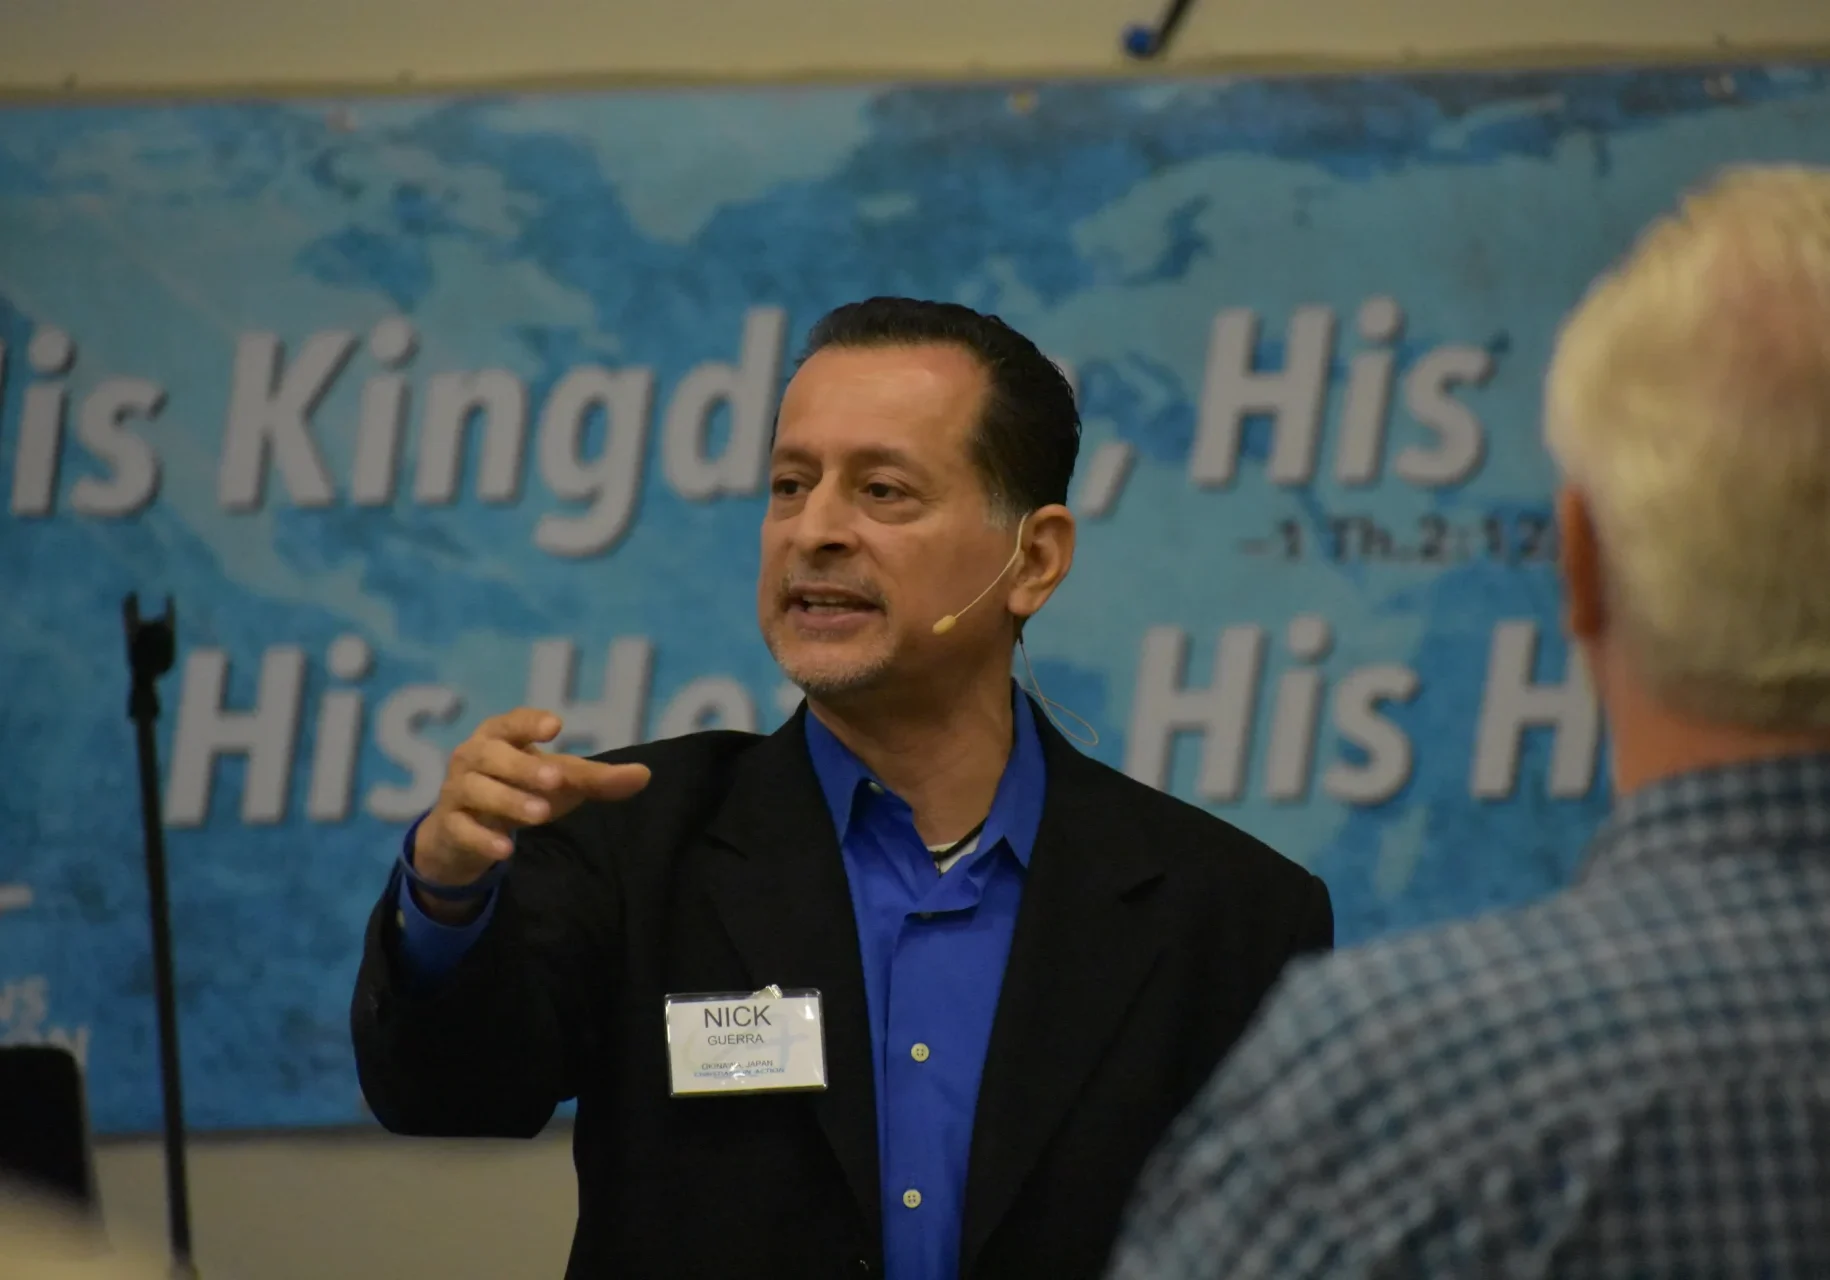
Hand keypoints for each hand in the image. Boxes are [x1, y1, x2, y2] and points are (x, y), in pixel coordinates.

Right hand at [413, 708, 650, 889]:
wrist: (462, 832)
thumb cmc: (518, 791)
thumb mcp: (558, 784)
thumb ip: (597, 779)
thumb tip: (645, 775)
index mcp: (499, 736)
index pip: (511, 721)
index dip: (530, 722)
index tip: (555, 726)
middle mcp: (472, 757)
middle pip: (491, 755)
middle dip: (523, 766)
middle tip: (557, 780)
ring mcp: (457, 792)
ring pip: (476, 789)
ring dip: (508, 800)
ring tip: (541, 815)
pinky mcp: (449, 827)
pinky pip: (462, 829)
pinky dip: (483, 838)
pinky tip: (506, 850)